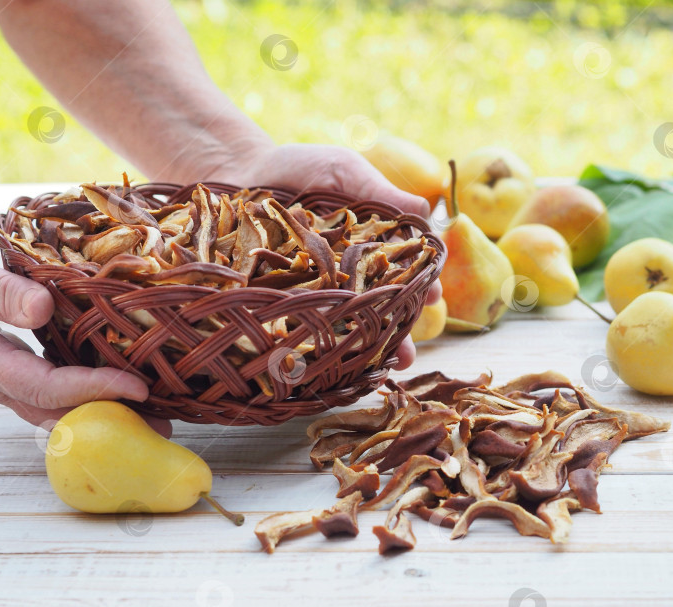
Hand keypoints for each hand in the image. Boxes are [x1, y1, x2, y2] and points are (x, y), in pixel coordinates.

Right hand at [0, 247, 171, 435]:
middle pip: (59, 413)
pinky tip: (119, 386)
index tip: (137, 388)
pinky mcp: (12, 372)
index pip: (44, 387)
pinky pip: (54, 392)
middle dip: (109, 419)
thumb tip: (44, 307)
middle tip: (162, 425)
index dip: (92, 390)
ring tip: (154, 415)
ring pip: (58, 409)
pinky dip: (89, 394)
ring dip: (103, 412)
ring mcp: (4, 381)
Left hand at [214, 143, 442, 368]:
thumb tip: (428, 209)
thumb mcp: (344, 173)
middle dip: (394, 330)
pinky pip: (300, 321)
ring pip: (343, 321)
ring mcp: (314, 287)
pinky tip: (324, 362)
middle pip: (377, 304)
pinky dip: (314, 342)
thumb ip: (381, 194)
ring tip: (374, 370)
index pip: (402, 270)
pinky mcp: (282, 296)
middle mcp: (347, 271)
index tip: (434, 296)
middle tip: (407, 354)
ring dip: (361, 346)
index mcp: (369, 244)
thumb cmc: (299, 168)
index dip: (420, 285)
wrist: (238, 172)